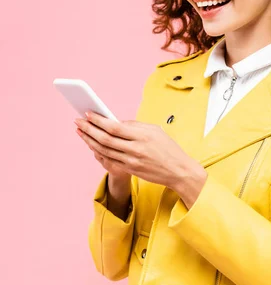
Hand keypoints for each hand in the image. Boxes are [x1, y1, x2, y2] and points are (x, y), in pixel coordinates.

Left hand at [74, 111, 198, 190]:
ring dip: (89, 140)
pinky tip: (91, 145)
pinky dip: (98, 152)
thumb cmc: (168, 148)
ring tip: (80, 132)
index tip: (88, 113)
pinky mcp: (130, 170)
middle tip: (78, 121)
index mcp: (142, 135)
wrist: (178, 171)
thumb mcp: (155, 130)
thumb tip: (114, 121)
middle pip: (105, 139)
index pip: (114, 126)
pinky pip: (109, 160)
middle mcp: (135, 149)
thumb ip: (134, 125)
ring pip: (104, 150)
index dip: (98, 120)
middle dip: (88, 129)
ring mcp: (132, 161)